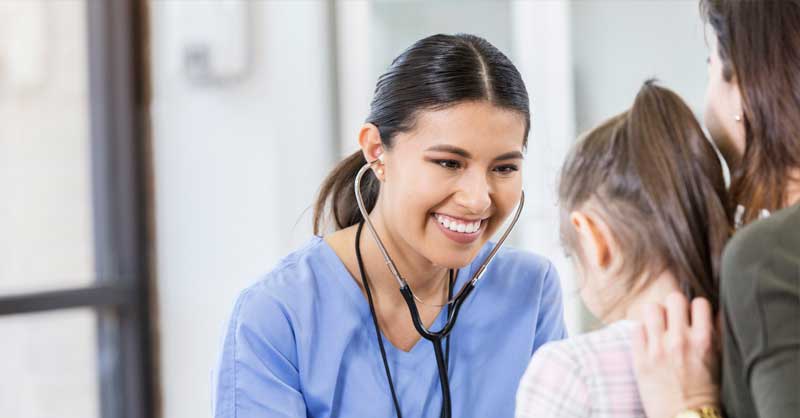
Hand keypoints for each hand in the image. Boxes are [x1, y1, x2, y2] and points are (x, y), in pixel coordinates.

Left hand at [632, 292, 719, 417]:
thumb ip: (717, 335)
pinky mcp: (640, 358)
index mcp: (704, 341)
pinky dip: (642, 331)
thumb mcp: (719, 362)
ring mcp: (658, 348)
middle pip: (674, 299)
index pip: (699, 303)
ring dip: (655, 316)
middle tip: (674, 320)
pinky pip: (636, 328)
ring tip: (658, 327)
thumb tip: (714, 312)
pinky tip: (648, 341)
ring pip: (651, 308)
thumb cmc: (705, 393)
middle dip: (674, 307)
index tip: (693, 317)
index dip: (696, 308)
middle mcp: (680, 340)